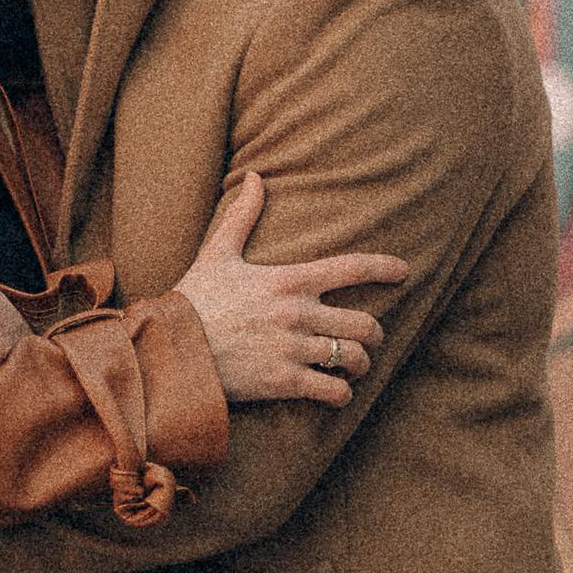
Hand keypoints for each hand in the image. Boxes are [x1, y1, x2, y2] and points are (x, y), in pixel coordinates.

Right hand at [176, 172, 410, 405]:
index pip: (351, 268)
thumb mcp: (217, 254)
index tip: (404, 272)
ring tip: (354, 368)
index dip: (385, 268)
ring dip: (359, 365)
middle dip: (373, 333)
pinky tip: (336, 394)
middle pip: (364, 323)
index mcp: (288, 280)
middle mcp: (297, 313)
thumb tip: (255, 177)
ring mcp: (292, 348)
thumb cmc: (193, 301)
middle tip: (370, 339)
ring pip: (352, 358)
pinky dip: (341, 395)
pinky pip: (332, 390)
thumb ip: (243, 217)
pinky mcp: (283, 381)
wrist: (168, 350)